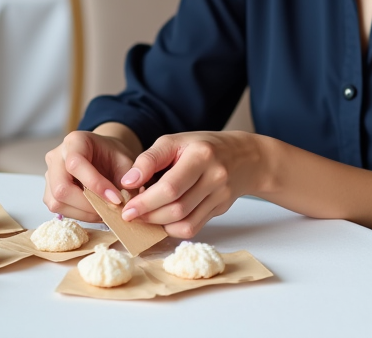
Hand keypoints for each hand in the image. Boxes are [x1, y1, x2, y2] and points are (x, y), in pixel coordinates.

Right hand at [43, 129, 138, 221]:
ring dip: (83, 213)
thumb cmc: (113, 156)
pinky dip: (78, 214)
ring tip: (105, 211)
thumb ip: (128, 178)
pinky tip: (94, 211)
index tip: (116, 199)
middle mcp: (56, 156)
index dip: (96, 185)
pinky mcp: (49, 191)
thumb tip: (125, 203)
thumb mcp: (125, 161)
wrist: (103, 155)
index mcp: (75, 141)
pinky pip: (58, 208)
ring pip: (56, 202)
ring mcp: (50, 175)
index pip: (75, 164)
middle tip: (110, 209)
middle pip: (61, 188)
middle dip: (88, 204)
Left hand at [120, 131, 267, 239]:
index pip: (170, 187)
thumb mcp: (175, 142)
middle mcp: (215, 176)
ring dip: (160, 225)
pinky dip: (174, 229)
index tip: (127, 208)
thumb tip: (128, 182)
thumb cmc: (202, 147)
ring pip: (185, 223)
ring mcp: (220, 195)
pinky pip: (194, 228)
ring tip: (146, 217)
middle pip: (177, 208)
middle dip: (149, 215)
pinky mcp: (221, 209)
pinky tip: (164, 220)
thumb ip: (149, 160)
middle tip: (132, 215)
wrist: (244, 156)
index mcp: (201, 155)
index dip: (145, 202)